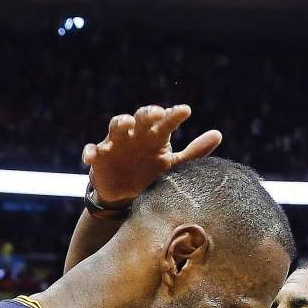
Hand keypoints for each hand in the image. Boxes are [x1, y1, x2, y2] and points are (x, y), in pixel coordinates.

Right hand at [83, 104, 221, 206]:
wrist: (123, 196)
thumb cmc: (149, 175)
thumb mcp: (173, 166)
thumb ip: (194, 152)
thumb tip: (218, 134)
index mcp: (155, 136)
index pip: (166, 121)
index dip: (174, 115)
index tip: (186, 111)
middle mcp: (136, 134)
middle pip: (141, 117)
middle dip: (147, 113)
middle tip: (156, 113)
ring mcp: (115, 144)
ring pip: (116, 126)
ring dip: (120, 123)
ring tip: (125, 123)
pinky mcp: (98, 158)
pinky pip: (91, 151)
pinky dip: (89, 152)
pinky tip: (90, 156)